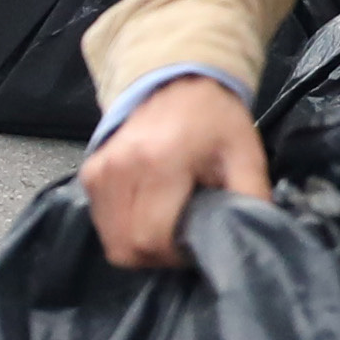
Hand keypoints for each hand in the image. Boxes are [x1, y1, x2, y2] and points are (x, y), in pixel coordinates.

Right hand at [80, 70, 271, 272]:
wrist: (176, 83)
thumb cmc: (214, 121)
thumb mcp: (247, 156)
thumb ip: (250, 201)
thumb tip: (248, 241)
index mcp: (160, 162)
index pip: (152, 239)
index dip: (176, 256)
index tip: (196, 244)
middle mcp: (121, 168)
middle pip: (128, 247)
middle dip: (159, 256)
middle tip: (183, 239)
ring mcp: (99, 172)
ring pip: (112, 242)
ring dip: (140, 245)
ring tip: (166, 225)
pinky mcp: (89, 175)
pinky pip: (104, 224)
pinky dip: (125, 230)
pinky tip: (148, 214)